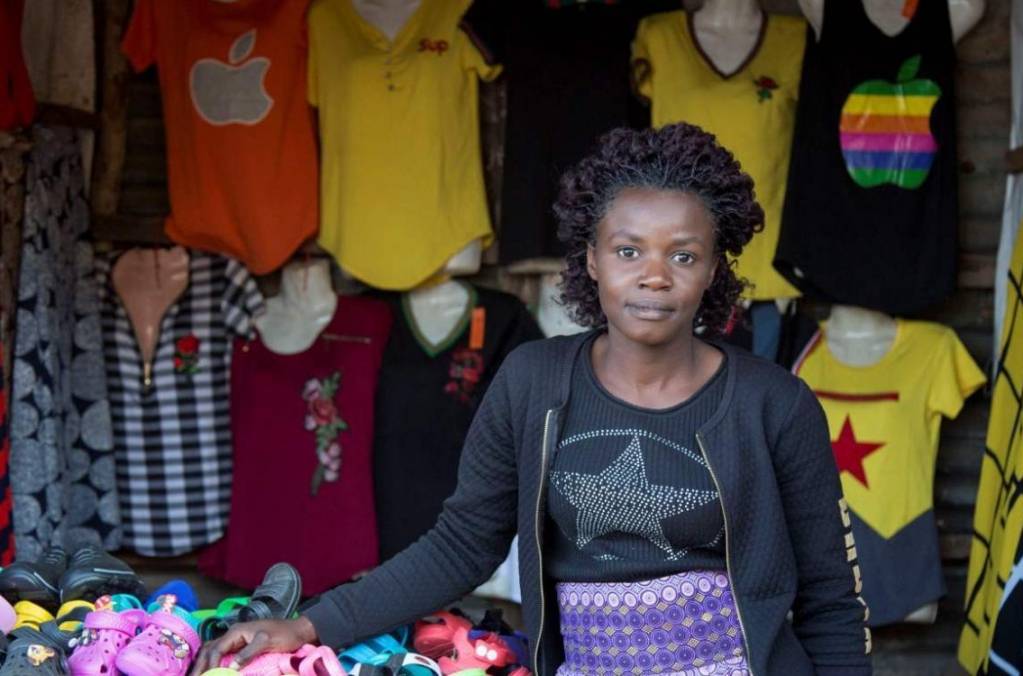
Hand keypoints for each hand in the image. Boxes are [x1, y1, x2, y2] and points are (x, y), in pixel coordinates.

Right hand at [189, 617, 318, 674]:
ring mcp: (237, 640)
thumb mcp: (267, 642)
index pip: (216, 649)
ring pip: (212, 651)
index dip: (209, 664)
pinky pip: (222, 654)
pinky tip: (210, 672)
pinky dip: (213, 663)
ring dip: (203, 664)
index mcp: (237, 631)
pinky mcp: (241, 646)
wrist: (298, 630)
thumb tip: (230, 668)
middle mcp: (233, 634)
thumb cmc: (284, 634)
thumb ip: (248, 653)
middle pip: (209, 649)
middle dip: (199, 665)